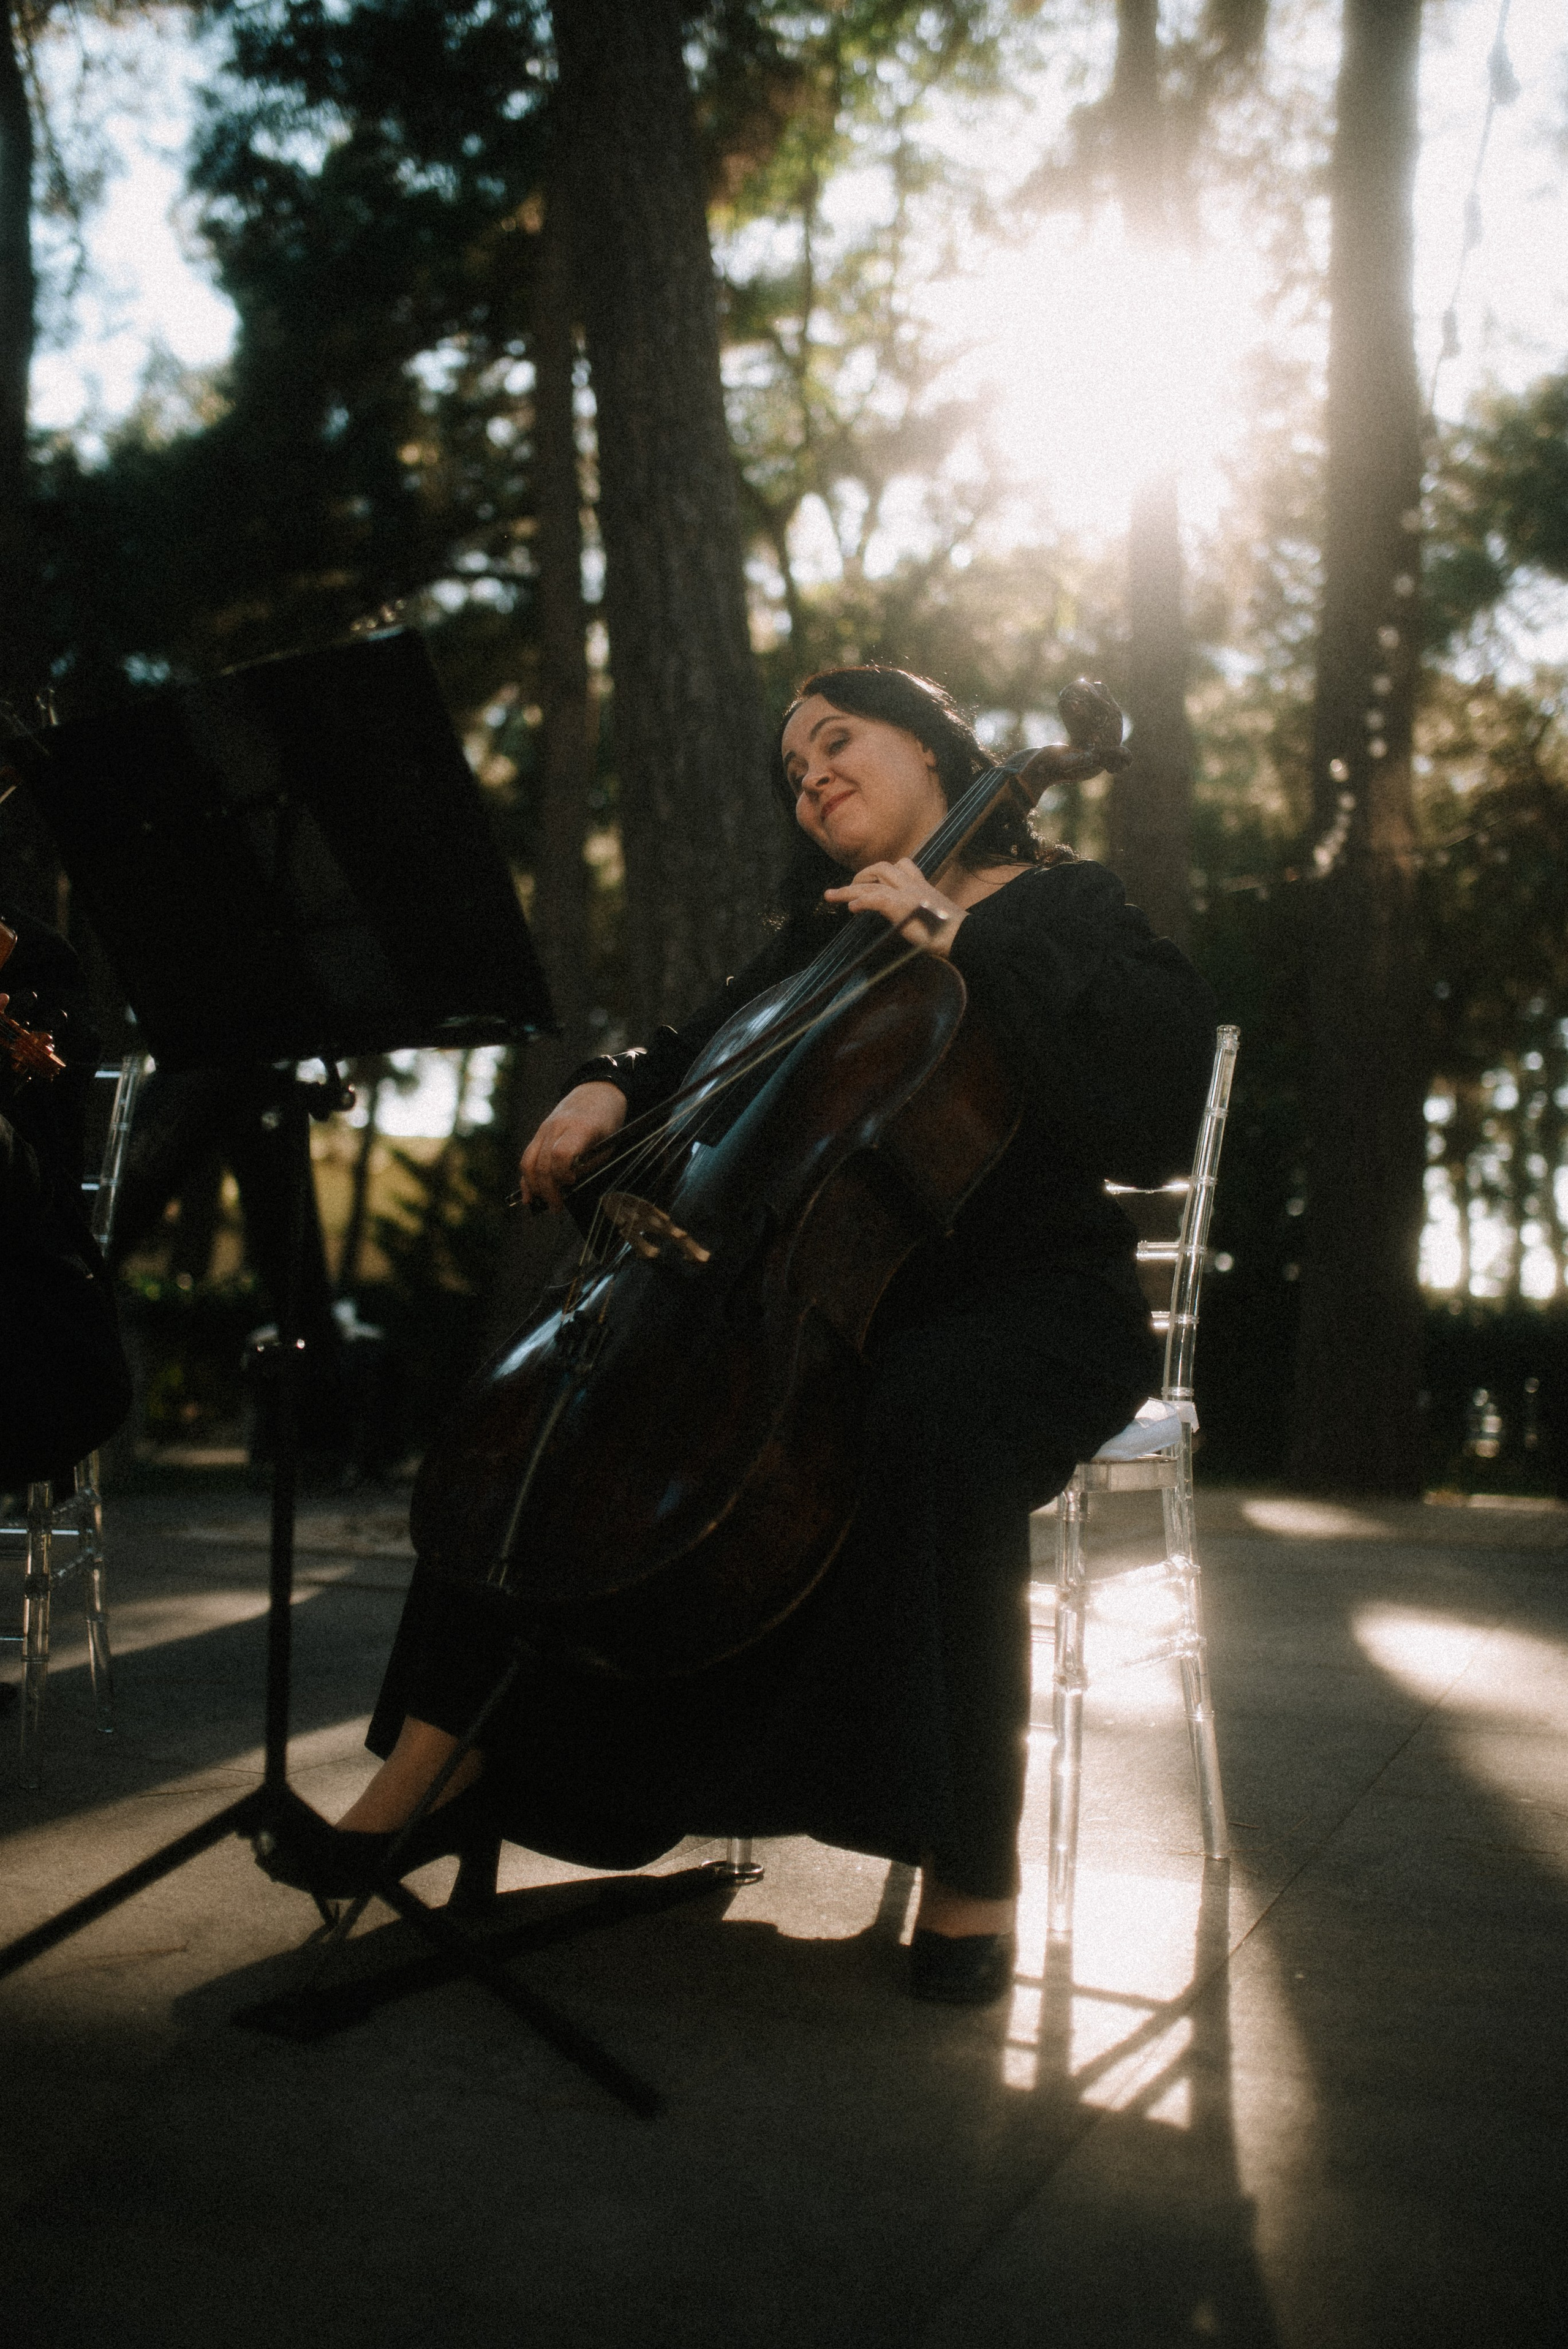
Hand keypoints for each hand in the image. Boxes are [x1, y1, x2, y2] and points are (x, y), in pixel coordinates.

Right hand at [518, 1080, 626, 1211]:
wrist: (596, 1092)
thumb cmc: (606, 1121)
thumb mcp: (608, 1143)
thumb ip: (589, 1165)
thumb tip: (569, 1187)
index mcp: (580, 1127)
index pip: (561, 1153)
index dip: (562, 1173)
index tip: (571, 1184)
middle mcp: (557, 1126)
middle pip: (542, 1162)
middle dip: (548, 1189)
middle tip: (556, 1207)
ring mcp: (544, 1129)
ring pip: (529, 1161)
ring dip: (534, 1186)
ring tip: (542, 1203)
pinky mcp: (539, 1133)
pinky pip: (527, 1157)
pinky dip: (526, 1178)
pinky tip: (528, 1195)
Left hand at [823, 859, 965, 955]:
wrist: (965, 938)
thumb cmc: (952, 934)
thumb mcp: (936, 918)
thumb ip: (920, 913)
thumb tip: (909, 921)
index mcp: (923, 887)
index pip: (903, 866)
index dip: (881, 873)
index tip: (868, 883)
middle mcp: (915, 885)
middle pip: (884, 867)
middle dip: (862, 875)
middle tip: (847, 889)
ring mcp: (909, 894)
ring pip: (875, 878)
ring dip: (853, 886)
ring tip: (839, 897)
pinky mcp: (903, 906)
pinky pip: (876, 897)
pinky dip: (862, 900)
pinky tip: (852, 908)